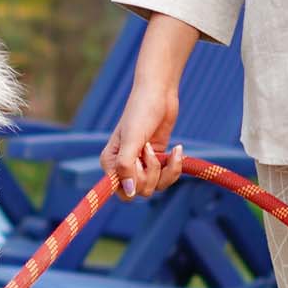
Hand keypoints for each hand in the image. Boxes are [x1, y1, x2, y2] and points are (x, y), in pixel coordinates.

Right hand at [99, 80, 185, 199]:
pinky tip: (177, 149)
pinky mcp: (157, 161)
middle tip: (149, 149)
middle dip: (152, 173)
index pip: (121, 192)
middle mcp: (123, 167)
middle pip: (141, 191)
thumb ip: (126, 166)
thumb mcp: (132, 138)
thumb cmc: (141, 112)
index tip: (141, 163)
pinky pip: (167, 177)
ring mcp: (141, 165)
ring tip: (169, 149)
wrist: (159, 94)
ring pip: (156, 187)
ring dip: (166, 170)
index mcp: (110, 163)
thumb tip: (128, 192)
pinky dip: (174, 167)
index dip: (135, 183)